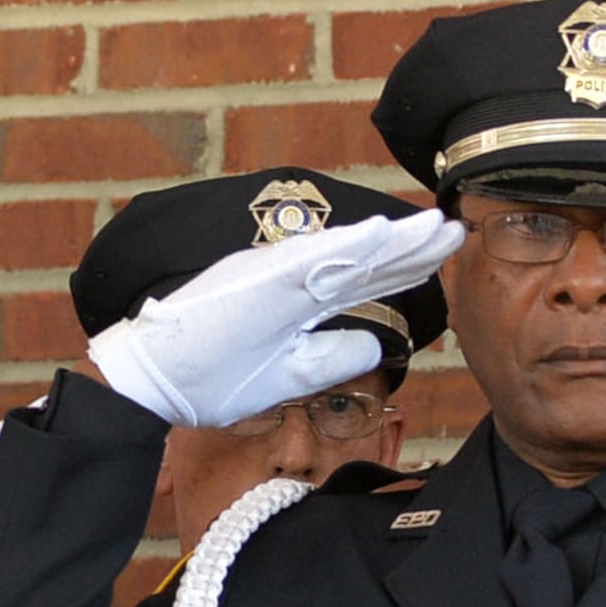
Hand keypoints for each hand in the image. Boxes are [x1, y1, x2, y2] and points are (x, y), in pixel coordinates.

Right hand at [87, 211, 462, 429]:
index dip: (404, 265)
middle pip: (363, 262)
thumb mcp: (285, 376)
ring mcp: (270, 277)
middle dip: (413, 247)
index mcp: (294, 299)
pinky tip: (381, 234)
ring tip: (434, 225)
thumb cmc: (208, 377)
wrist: (149, 381)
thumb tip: (378, 343)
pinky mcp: (257, 283)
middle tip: (456, 227)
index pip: (362, 280)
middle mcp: (285, 278)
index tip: (442, 251)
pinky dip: (347, 246)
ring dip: (392, 239)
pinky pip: (310, 261)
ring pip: (344, 254)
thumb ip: (330, 356)